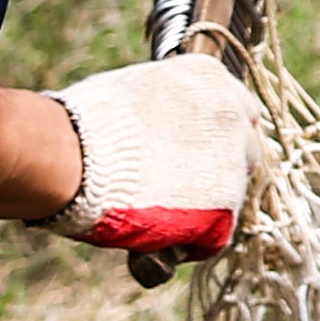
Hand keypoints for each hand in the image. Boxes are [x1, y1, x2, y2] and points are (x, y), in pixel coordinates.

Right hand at [40, 54, 257, 252]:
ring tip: (158, 214)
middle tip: (181, 186)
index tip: (195, 150)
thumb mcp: (135, 93)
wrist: (75, 156)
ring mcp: (233, 162)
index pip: (236, 109)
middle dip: (220, 169)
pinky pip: (215, 235)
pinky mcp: (225, 208)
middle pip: (245, 150)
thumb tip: (159, 124)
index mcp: (209, 78)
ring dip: (204, 206)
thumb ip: (165, 106)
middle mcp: (231, 115)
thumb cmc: (88, 123)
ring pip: (232, 194)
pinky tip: (159, 239)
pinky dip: (191, 242)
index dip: (214, 134)